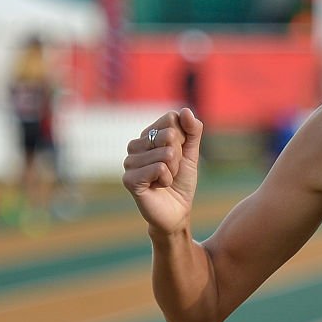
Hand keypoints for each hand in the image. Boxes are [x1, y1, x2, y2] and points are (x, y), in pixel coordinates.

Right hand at [122, 108, 202, 234]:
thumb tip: (185, 111)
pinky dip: (167, 179)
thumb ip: (192, 131)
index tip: (178, 155)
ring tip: (165, 180)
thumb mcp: (191, 153)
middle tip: (172, 170)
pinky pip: (159, 168)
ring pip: (166, 153)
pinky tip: (159, 187)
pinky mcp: (129, 179)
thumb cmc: (181, 182)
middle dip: (179, 155)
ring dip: (173, 170)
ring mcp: (129, 162)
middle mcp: (135, 146)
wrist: (177, 211)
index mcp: (148, 136)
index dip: (183, 138)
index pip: (171, 118)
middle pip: (169, 135)